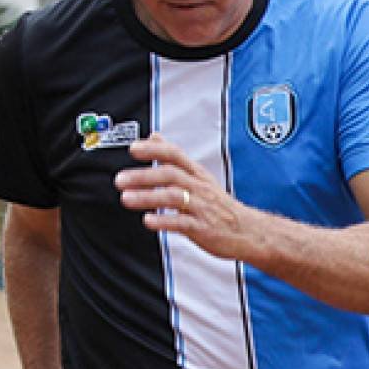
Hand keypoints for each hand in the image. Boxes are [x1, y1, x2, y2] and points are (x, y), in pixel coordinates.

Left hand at [115, 138, 265, 263]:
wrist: (248, 231)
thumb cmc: (220, 206)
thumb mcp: (200, 177)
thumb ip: (174, 158)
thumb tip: (154, 136)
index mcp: (198, 174)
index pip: (175, 155)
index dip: (154, 150)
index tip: (133, 149)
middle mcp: (199, 188)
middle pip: (171, 175)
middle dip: (143, 176)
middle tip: (120, 180)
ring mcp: (201, 208)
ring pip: (173, 197)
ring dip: (148, 197)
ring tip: (126, 199)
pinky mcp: (203, 228)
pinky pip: (181, 223)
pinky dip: (164, 221)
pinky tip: (148, 221)